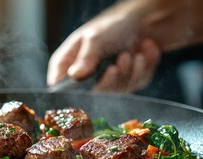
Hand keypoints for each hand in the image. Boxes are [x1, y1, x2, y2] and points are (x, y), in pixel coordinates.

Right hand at [46, 2, 160, 92]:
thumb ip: (86, 57)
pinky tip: (142, 50)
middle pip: (92, 95)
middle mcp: (85, 77)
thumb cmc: (112, 25)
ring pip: (117, 92)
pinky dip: (143, 65)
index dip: (70, 91)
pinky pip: (136, 83)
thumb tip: (75, 75)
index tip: (89, 81)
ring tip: (130, 53)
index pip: (58, 86)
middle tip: (117, 64)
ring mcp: (107, 83)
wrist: (144, 20)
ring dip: (129, 70)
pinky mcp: (128, 84)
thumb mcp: (95, 37)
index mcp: (68, 64)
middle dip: (109, 80)